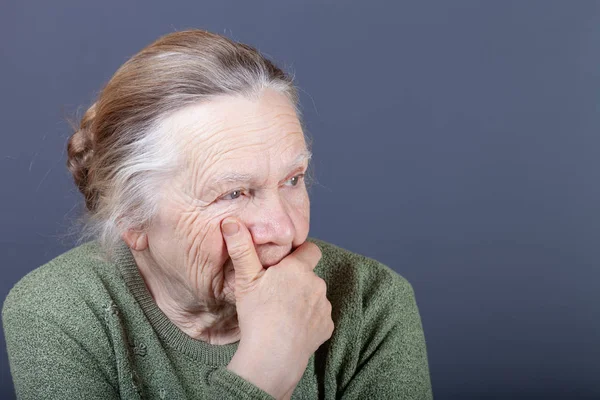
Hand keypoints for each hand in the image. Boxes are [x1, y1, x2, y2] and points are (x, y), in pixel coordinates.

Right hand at [221, 218, 333, 399]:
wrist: (272, 356)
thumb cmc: (257, 315)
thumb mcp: (245, 279)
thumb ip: (241, 248)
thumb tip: (231, 221)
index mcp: (299, 268)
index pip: (310, 249)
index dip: (299, 254)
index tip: (285, 264)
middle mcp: (316, 283)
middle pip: (310, 274)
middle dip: (298, 279)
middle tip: (276, 292)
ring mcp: (324, 306)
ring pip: (315, 296)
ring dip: (304, 299)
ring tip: (282, 313)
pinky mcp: (327, 326)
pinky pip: (319, 317)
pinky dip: (309, 320)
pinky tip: (292, 328)